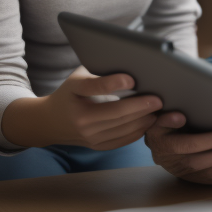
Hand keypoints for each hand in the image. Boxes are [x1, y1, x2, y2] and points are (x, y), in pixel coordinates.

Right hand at [2, 66, 161, 149]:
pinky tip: (150, 120)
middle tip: (160, 98)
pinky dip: (139, 130)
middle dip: (141, 106)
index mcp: (74, 94)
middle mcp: (81, 119)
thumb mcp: (79, 76)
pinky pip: (123, 139)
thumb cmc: (70, 92)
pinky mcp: (97, 145)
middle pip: (116, 113)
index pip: (94, 87)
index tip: (132, 78)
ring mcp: (89, 136)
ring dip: (145, 119)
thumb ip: (100, 73)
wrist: (50, 122)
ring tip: (160, 109)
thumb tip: (132, 65)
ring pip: (123, 128)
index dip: (113, 83)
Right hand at [144, 112, 211, 183]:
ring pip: (210, 173)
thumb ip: (167, 118)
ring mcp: (183, 174)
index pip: (187, 145)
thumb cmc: (164, 124)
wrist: (159, 141)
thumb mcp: (160, 117)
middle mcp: (172, 163)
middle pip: (202, 162)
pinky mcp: (194, 179)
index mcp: (163, 145)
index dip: (208, 141)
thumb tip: (179, 117)